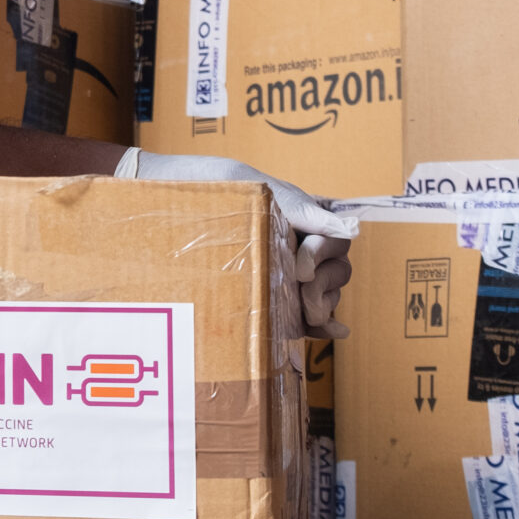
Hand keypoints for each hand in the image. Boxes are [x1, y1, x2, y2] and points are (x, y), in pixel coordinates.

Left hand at [116, 150, 353, 339]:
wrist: (164, 200)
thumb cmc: (209, 187)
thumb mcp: (257, 190)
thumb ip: (304, 210)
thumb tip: (354, 228)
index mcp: (299, 218)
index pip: (336, 241)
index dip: (324, 254)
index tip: (300, 264)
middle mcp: (296, 247)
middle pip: (338, 270)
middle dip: (325, 283)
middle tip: (300, 291)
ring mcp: (284, 276)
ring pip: (326, 294)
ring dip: (324, 304)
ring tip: (309, 314)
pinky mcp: (270, 302)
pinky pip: (307, 316)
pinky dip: (325, 325)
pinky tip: (333, 331)